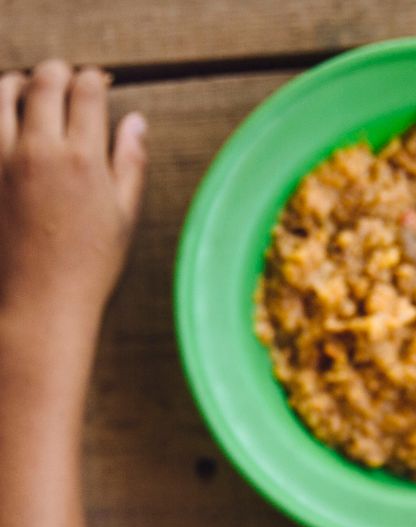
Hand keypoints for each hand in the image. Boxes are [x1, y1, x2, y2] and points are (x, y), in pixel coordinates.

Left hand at [0, 61, 146, 338]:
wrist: (40, 299)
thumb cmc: (89, 266)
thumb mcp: (124, 217)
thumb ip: (130, 163)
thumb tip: (136, 122)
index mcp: (83, 159)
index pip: (86, 91)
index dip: (94, 79)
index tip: (98, 81)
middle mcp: (40, 149)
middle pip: (43, 81)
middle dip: (57, 72)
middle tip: (65, 76)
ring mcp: (3, 158)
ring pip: (2, 91)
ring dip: (18, 82)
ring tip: (27, 88)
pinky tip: (6, 118)